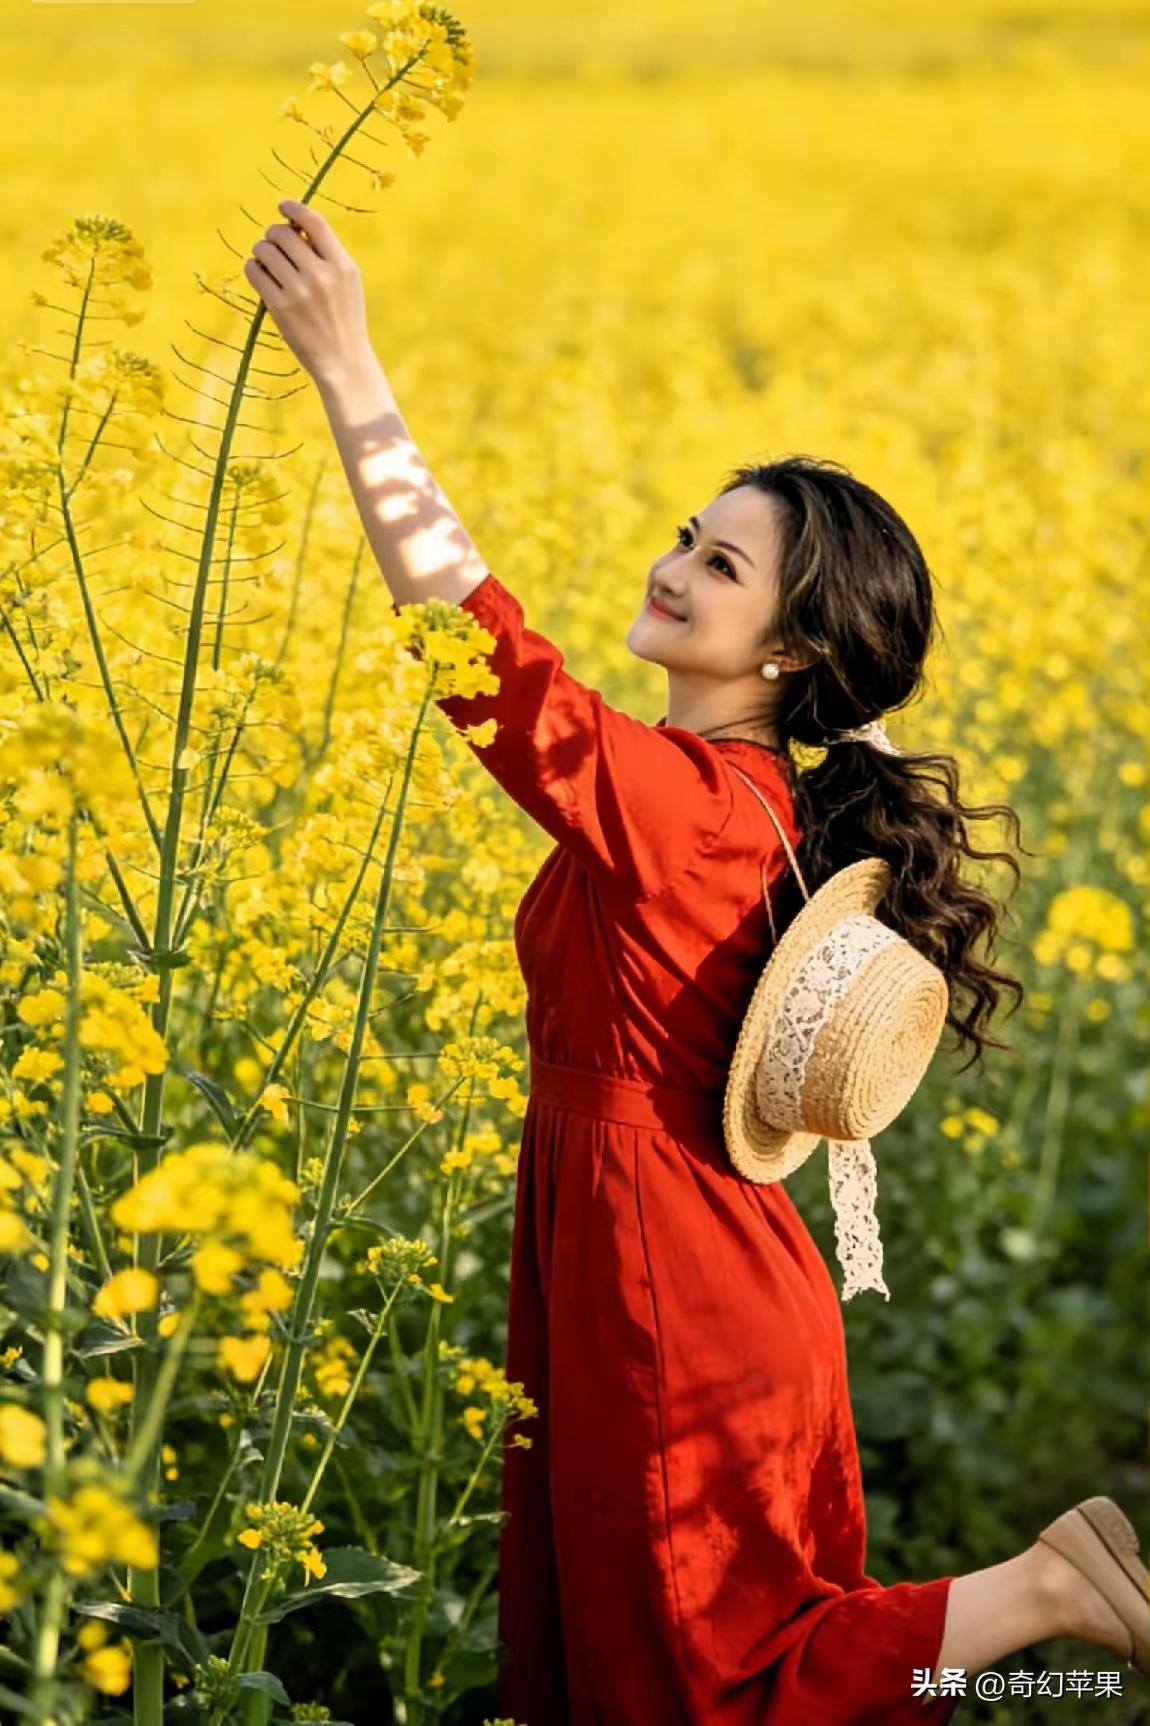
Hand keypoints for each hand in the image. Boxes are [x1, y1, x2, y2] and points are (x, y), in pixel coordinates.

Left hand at [243, 199, 373, 387]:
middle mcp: (321, 275)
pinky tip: (261, 276)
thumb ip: (327, 254)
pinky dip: (253, 269)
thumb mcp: (348, 283)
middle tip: (275, 247)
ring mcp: (299, 292)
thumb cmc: (344, 318)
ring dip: (261, 252)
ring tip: (268, 263)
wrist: (343, 361)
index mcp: (342, 266)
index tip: (283, 207)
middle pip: (283, 233)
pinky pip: (254, 271)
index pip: (314, 222)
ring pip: (264, 250)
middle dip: (274, 235)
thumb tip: (295, 225)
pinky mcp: (280, 307)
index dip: (294, 208)